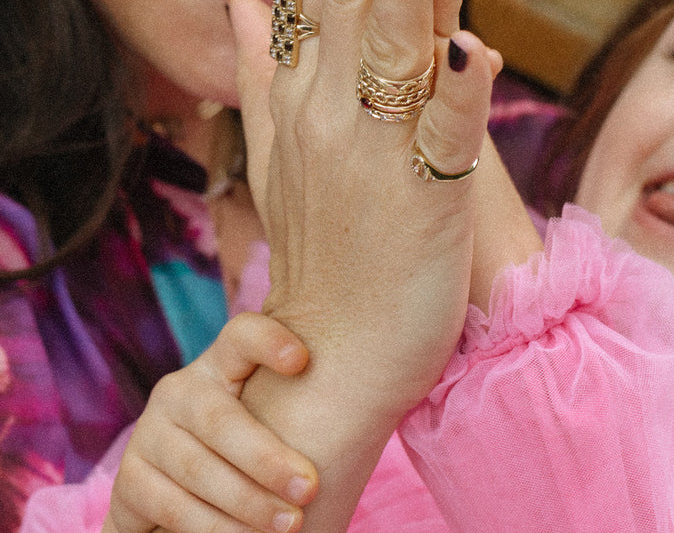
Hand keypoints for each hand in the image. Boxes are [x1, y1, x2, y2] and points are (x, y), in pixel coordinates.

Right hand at [104, 314, 314, 532]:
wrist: (182, 494)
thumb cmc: (253, 453)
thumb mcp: (272, 423)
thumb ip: (300, 410)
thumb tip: (368, 412)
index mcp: (220, 367)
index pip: (241, 336)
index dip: (268, 341)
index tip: (302, 359)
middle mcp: (179, 393)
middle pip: (221, 418)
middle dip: (268, 460)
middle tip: (310, 490)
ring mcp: (148, 435)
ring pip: (198, 469)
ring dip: (247, 503)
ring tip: (289, 525)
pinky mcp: (129, 481)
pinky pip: (171, 506)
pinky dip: (212, 527)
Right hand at [226, 0, 536, 528]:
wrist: (328, 360)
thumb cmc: (322, 249)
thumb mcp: (282, 150)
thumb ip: (267, 73)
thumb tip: (246, 3)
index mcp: (306, 88)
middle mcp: (331, 108)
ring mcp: (374, 153)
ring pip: (392, 47)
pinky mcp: (424, 200)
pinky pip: (445, 137)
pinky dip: (458, 92)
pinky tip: (470, 45)